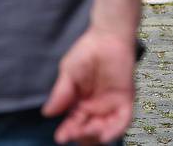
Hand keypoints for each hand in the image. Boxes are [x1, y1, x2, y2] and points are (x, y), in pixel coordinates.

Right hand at [43, 27, 138, 144]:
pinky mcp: (125, 99)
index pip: (73, 125)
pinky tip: (106, 135)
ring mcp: (111, 105)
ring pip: (105, 130)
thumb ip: (61, 94)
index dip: (67, 133)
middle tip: (74, 132)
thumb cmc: (86, 51)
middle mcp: (96, 108)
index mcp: (80, 104)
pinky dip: (115, 130)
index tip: (60, 137)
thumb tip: (47, 113)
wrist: (107, 36)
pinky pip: (123, 120)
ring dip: (96, 135)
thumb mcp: (68, 73)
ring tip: (88, 130)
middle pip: (88, 132)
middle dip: (81, 135)